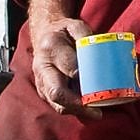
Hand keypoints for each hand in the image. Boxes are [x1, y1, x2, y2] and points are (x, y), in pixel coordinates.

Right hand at [25, 0, 99, 118]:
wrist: (44, 35)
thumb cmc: (63, 31)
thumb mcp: (75, 25)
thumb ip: (86, 35)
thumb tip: (98, 51)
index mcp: (51, 47)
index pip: (68, 66)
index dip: (82, 76)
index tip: (98, 83)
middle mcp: (42, 67)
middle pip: (56, 92)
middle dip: (77, 104)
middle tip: (97, 111)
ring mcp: (41, 81)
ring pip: (55, 102)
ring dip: (76, 110)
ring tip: (95, 113)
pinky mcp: (43, 90)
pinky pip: (56, 103)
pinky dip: (72, 109)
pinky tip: (87, 110)